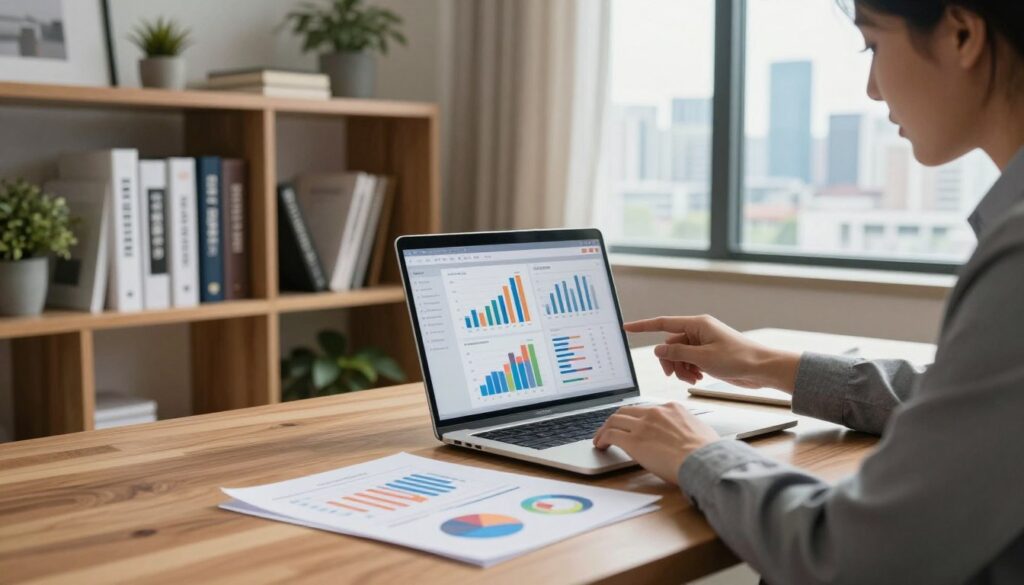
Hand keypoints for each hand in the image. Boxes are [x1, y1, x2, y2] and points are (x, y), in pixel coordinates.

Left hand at [593, 402, 718, 484]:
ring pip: (615, 420)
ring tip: (600, 439)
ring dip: (605, 429)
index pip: (646, 410)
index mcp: (672, 409)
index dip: (635, 418)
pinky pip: (611, 435)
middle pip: (627, 411)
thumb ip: (687, 430)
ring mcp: (643, 425)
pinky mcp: (633, 441)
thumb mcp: (700, 431)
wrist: (704, 460)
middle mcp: (655, 413)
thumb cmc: (708, 452)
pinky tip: (601, 445)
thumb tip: (688, 438)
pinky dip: (602, 438)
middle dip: (616, 420)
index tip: (631, 425)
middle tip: (610, 429)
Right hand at [624, 315, 801, 392]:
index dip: (643, 326)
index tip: (627, 327)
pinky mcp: (709, 355)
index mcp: (697, 324)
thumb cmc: (739, 359)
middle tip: (676, 375)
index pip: (663, 323)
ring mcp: (704, 344)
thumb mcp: (703, 358)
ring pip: (679, 356)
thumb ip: (677, 354)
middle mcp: (699, 332)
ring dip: (681, 369)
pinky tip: (698, 378)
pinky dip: (690, 371)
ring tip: (693, 379)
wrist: (762, 369)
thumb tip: (658, 350)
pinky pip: (689, 362)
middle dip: (671, 362)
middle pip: (671, 345)